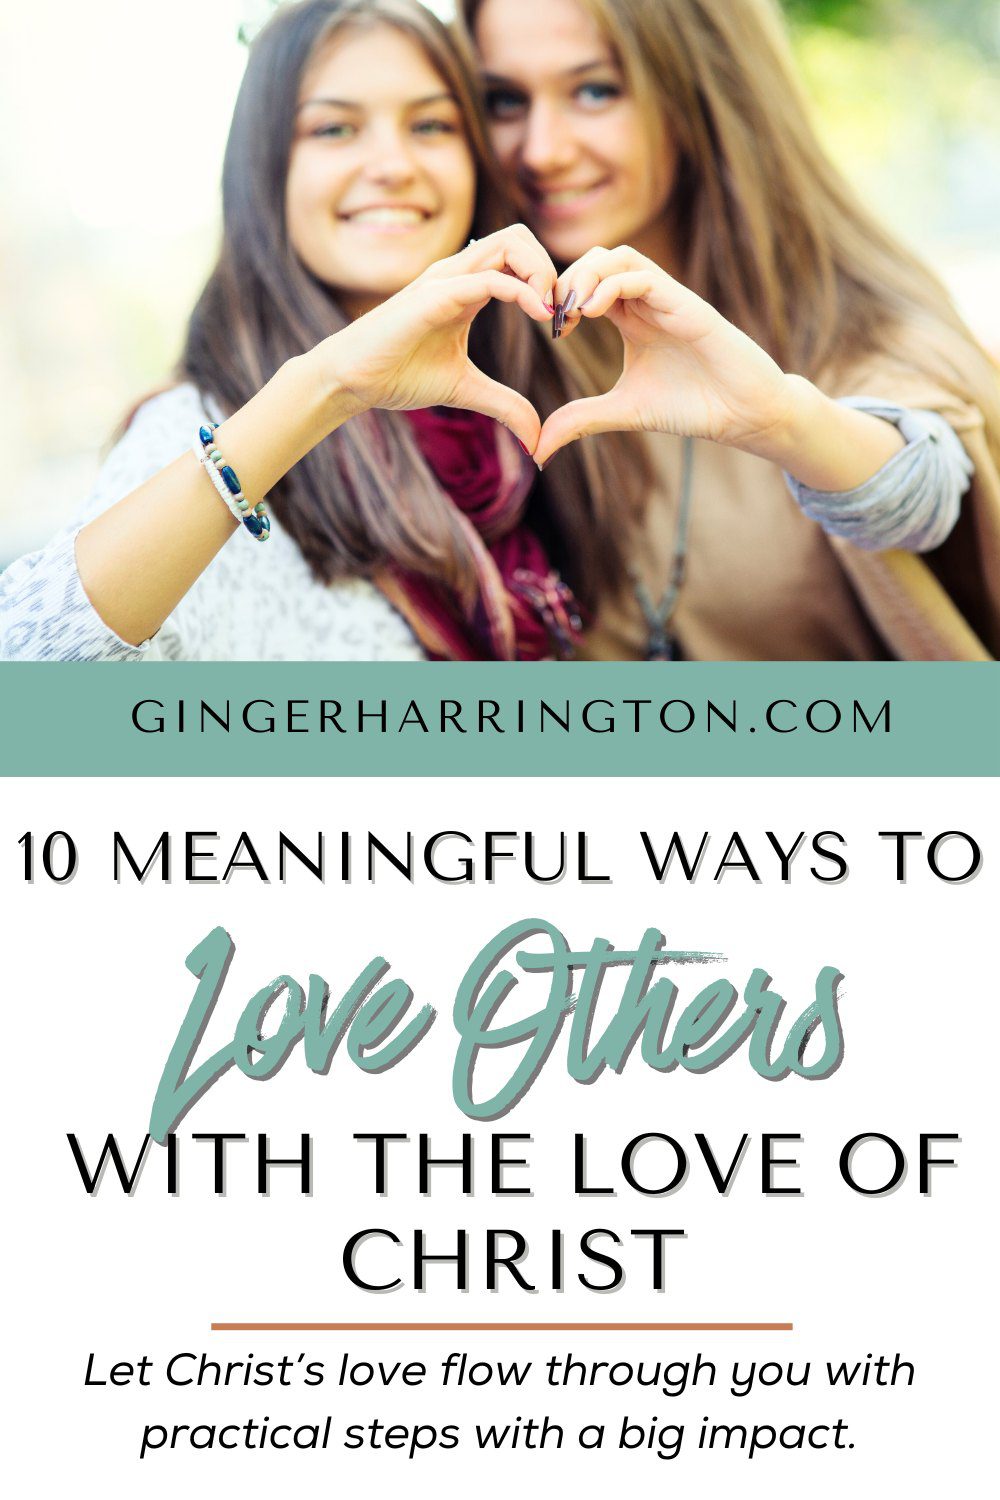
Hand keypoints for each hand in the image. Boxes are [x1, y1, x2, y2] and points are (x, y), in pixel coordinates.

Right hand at [317, 225, 555, 453]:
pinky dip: (522, 292)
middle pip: (521, 236)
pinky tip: (539, 317)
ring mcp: (446, 279)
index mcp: (468, 287)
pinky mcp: (435, 295)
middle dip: (553, 269)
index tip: (563, 327)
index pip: (520, 258)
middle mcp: (459, 273)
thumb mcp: (465, 390)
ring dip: (543, 273)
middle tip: (562, 314)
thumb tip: (536, 437)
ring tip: (551, 314)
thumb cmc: (399, 376)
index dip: (551, 285)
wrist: (353, 380)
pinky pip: (488, 279)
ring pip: (510, 243)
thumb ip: (504, 405)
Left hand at [535, 246, 794, 465]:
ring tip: (572, 311)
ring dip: (587, 275)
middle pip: (598, 259)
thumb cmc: (692, 405)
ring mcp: (668, 299)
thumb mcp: (624, 411)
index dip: (561, 296)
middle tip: (554, 316)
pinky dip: (612, 285)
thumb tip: (538, 448)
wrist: (742, 413)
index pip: (588, 283)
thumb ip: (581, 420)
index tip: (551, 328)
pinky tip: (592, 312)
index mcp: (632, 318)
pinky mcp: (687, 306)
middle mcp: (648, 301)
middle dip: (568, 280)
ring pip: (619, 256)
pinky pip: (645, 277)